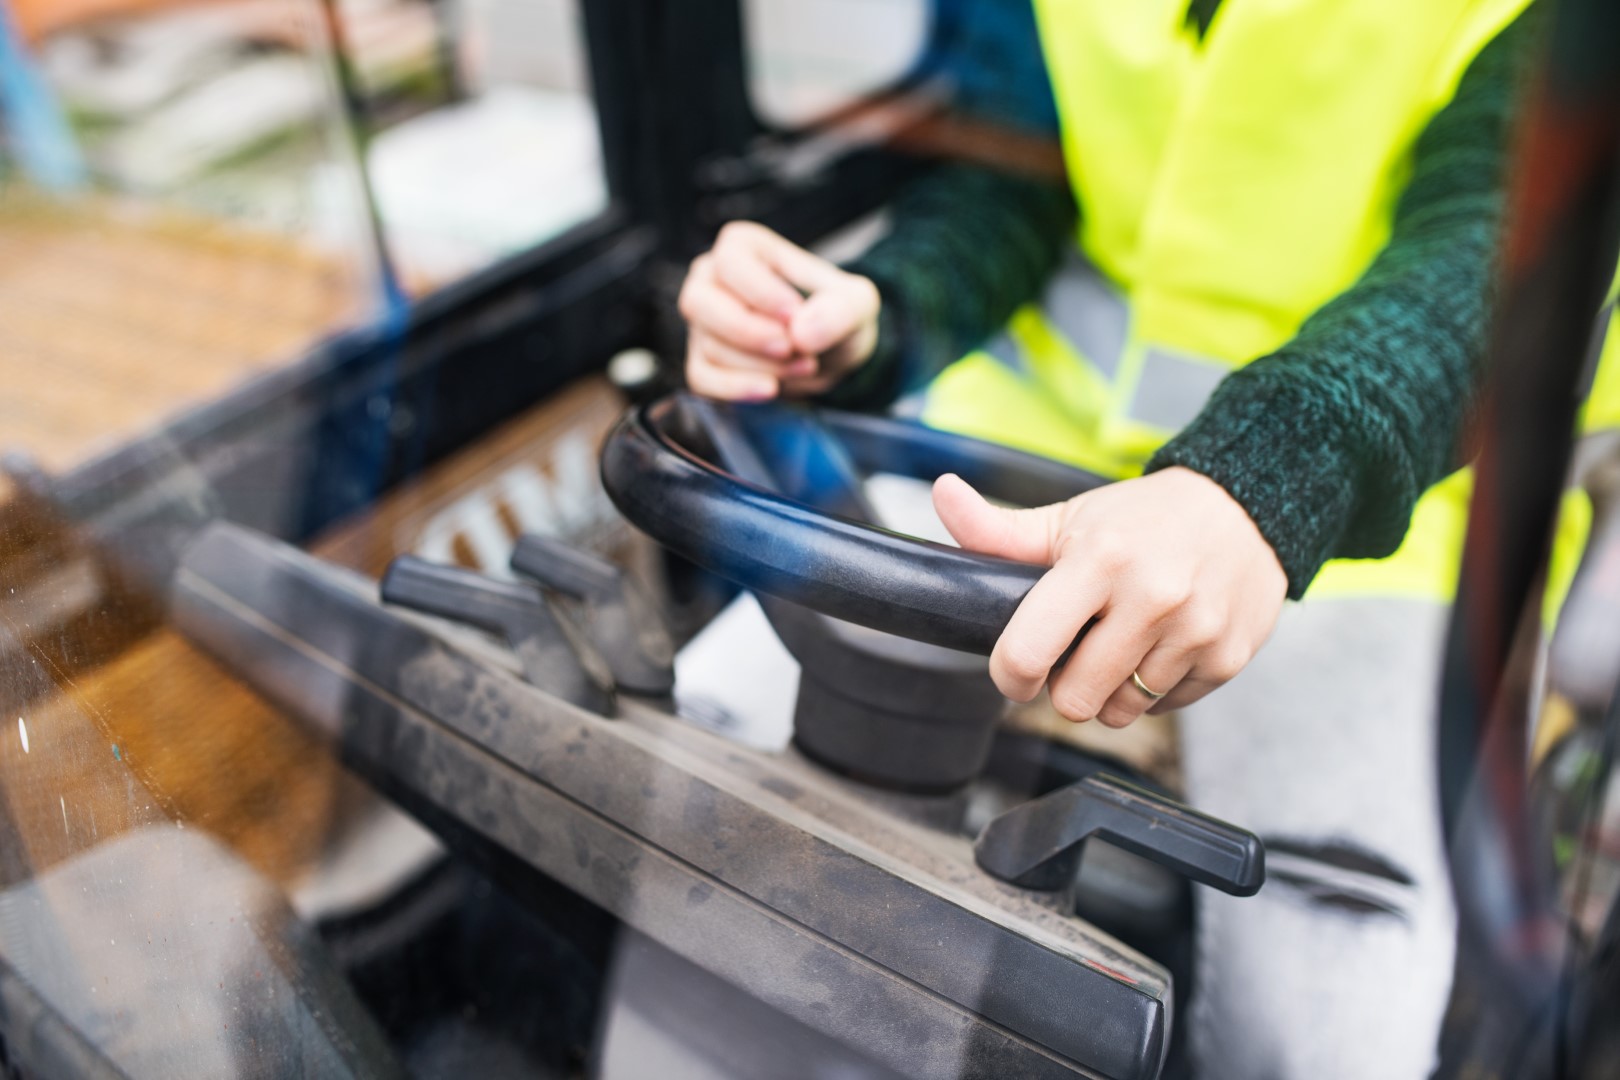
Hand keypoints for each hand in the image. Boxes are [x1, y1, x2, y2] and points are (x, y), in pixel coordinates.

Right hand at [678, 221, 879, 400]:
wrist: (832, 352)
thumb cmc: (836, 314)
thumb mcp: (858, 303)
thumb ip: (840, 309)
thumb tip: (800, 332)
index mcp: (743, 247)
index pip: (731, 263)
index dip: (762, 294)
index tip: (795, 316)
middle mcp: (711, 279)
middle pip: (700, 303)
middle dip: (749, 333)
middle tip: (793, 349)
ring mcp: (703, 323)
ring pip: (710, 346)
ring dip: (760, 365)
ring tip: (805, 365)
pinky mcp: (702, 361)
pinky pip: (702, 379)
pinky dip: (737, 389)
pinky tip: (771, 390)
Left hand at [933, 467, 1287, 726]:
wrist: (1249, 507)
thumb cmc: (1146, 518)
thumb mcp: (1070, 516)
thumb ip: (998, 528)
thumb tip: (942, 493)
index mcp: (1100, 559)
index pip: (1028, 652)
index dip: (1009, 676)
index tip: (1015, 671)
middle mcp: (1152, 597)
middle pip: (1074, 701)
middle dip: (1064, 685)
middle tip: (1076, 650)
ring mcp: (1195, 632)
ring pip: (1120, 712)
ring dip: (1110, 690)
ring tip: (1120, 645)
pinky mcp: (1227, 659)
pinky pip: (1164, 708)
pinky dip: (1153, 690)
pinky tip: (1158, 647)